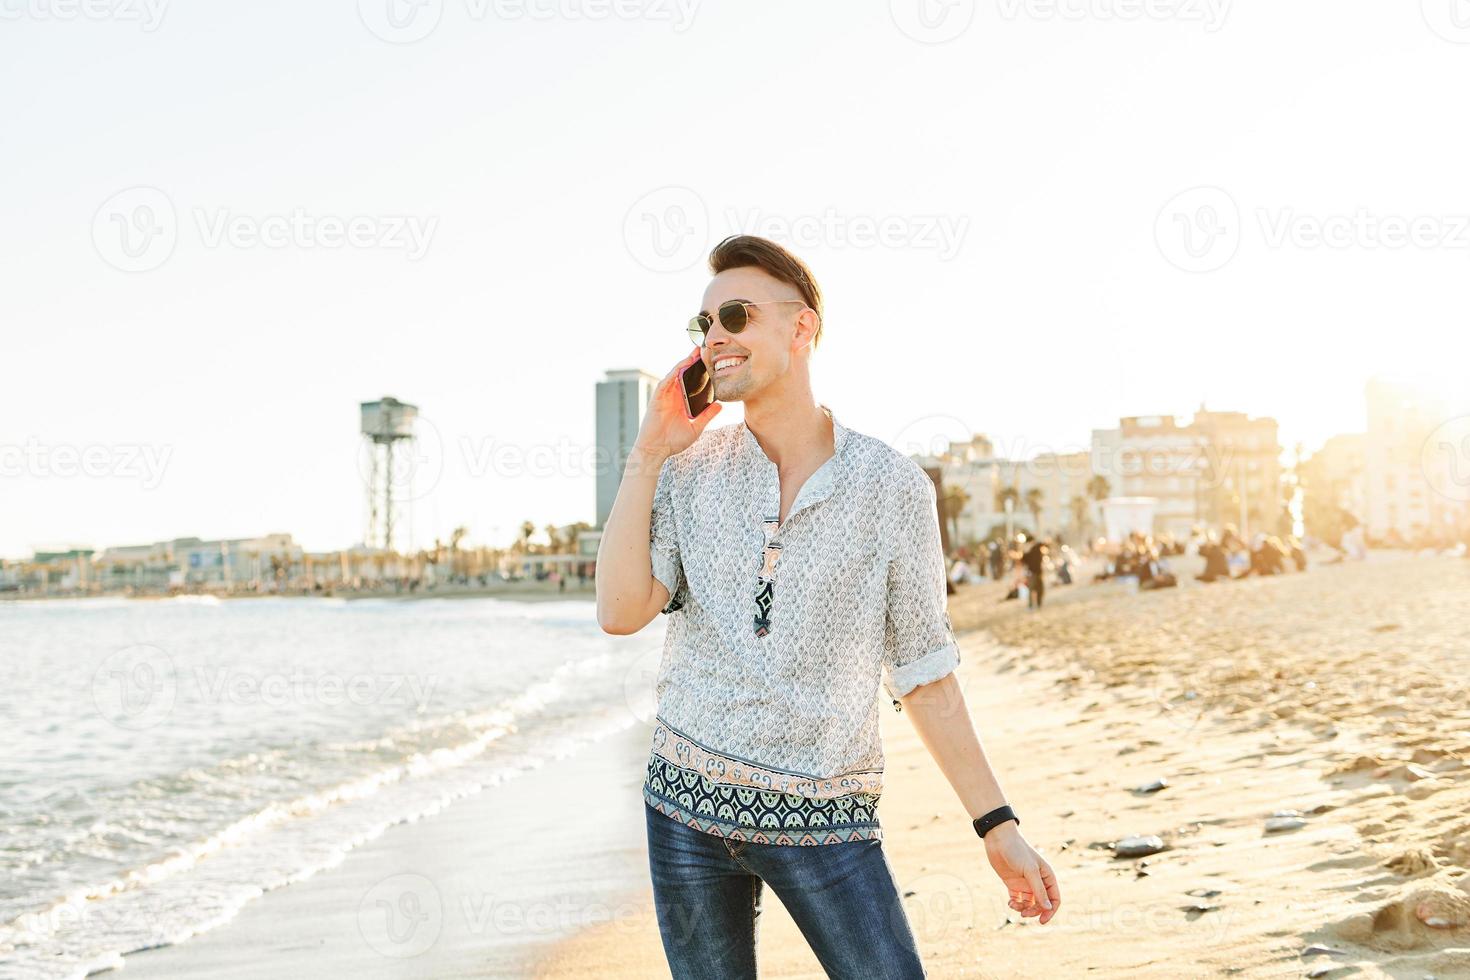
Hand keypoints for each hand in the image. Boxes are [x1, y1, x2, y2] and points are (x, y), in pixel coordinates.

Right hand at [632, 345, 722, 461]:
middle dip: (693, 361)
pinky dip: (673, 373)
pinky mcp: (657, 398)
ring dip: (684, 363)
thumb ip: (707, 416)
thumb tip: (720, 405)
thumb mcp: (695, 428)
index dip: (699, 371)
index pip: (691, 382)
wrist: (655, 451)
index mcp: (682, 401)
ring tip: (695, 352)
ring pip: (675, 374)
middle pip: (683, 374)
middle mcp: (673, 396)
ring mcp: (664, 396)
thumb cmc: (672, 442)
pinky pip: (665, 382)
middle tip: (704, 349)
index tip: (711, 361)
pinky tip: (681, 366)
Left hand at [983, 822, 1059, 924]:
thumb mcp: (1030, 870)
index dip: (1050, 911)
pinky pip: (1017, 899)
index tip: (1041, 921)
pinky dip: (1015, 904)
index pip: (1054, 898)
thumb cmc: (1017, 851)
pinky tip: (1010, 902)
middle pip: (1041, 903)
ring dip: (1023, 908)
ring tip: (1013, 905)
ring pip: (1029, 903)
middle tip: (1024, 914)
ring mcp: (1025, 882)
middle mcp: (1038, 881)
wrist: (999, 839)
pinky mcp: (1013, 883)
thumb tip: (1048, 908)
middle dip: (1034, 911)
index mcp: (1047, 876)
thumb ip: (1039, 890)